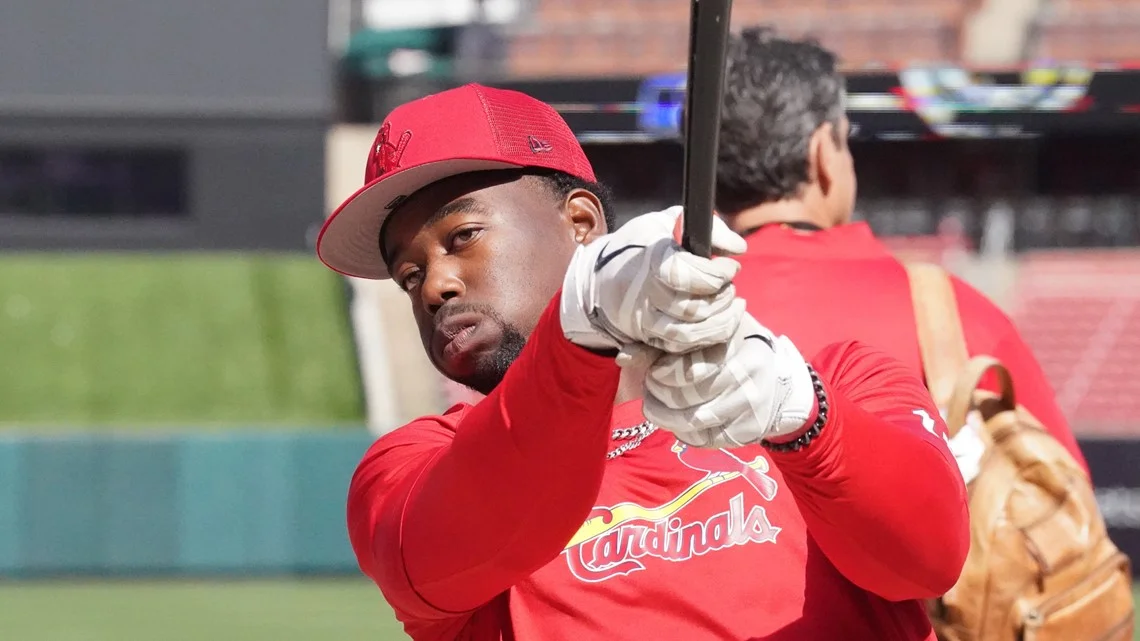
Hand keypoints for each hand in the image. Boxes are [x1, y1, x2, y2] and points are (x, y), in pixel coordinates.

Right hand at [560, 206, 746, 353]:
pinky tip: (721, 322)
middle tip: (730, 285)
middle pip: (691, 309)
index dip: (715, 273)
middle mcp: (644, 295)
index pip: (685, 274)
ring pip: (688, 335)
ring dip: (720, 323)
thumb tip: (739, 249)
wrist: (603, 275)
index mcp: (649, 261)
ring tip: (732, 305)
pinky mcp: (648, 339)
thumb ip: (710, 229)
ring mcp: (645, 321)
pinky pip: (682, 349)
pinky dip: (708, 339)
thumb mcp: (670, 221)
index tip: (730, 266)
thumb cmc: (643, 243)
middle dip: (721, 298)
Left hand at [640, 312, 816, 448]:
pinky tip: (678, 420)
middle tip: (649, 389)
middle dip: (658, 396)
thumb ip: (662, 343)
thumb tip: (623, 356)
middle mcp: (752, 379)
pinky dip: (683, 433)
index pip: (689, 369)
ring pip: (694, 422)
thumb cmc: (729, 348)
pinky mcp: (749, 433)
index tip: (653, 371)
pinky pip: (705, 441)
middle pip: (689, 398)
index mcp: (740, 346)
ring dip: (665, 417)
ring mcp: (753, 409)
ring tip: (656, 406)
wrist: (776, 377)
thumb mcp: (702, 336)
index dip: (662, 373)